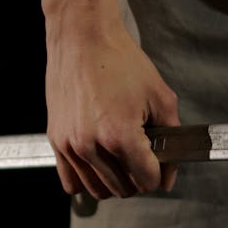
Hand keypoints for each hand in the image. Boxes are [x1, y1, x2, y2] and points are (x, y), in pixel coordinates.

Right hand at [45, 12, 179, 198]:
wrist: (82, 37)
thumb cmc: (120, 61)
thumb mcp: (160, 97)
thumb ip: (171, 138)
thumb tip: (168, 177)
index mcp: (120, 134)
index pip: (146, 180)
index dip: (158, 173)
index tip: (157, 161)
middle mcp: (91, 144)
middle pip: (123, 188)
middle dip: (138, 177)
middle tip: (141, 155)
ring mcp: (70, 144)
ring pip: (98, 190)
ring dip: (114, 181)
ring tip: (121, 158)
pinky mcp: (56, 140)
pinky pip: (71, 182)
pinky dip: (87, 180)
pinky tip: (98, 163)